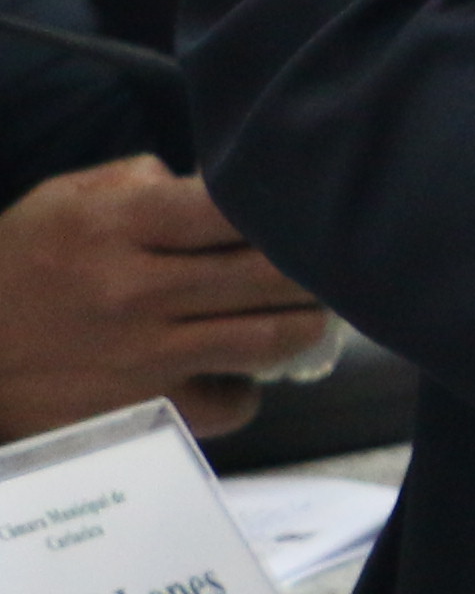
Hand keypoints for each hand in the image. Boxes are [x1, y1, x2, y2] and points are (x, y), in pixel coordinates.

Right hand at [0, 156, 328, 442]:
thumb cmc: (16, 270)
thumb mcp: (62, 202)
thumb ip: (140, 182)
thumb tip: (214, 182)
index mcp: (117, 227)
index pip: (230, 207)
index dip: (280, 207)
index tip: (301, 210)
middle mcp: (136, 290)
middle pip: (269, 274)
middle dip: (312, 266)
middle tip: (325, 263)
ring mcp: (143, 356)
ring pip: (268, 339)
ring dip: (302, 324)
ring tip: (303, 312)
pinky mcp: (142, 412)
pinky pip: (232, 402)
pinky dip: (249, 387)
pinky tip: (239, 371)